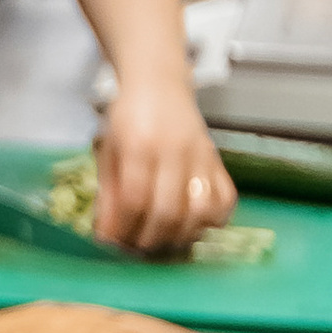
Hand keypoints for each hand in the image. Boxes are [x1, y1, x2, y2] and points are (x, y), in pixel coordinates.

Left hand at [96, 82, 232, 254]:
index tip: (111, 243)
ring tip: (160, 239)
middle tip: (134, 247)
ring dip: (179, 235)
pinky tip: (190, 224)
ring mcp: (202, 155)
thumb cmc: (128, 117)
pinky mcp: (218, 159)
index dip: (122, 228)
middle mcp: (175, 149)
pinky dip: (210, 220)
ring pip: (200, 210)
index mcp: (140, 143)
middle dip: (148, 238)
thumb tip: (106, 234)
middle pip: (168, 210)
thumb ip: (108, 192)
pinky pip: (225, 199)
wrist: (159, 85)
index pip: (134, 199)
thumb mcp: (107, 150)